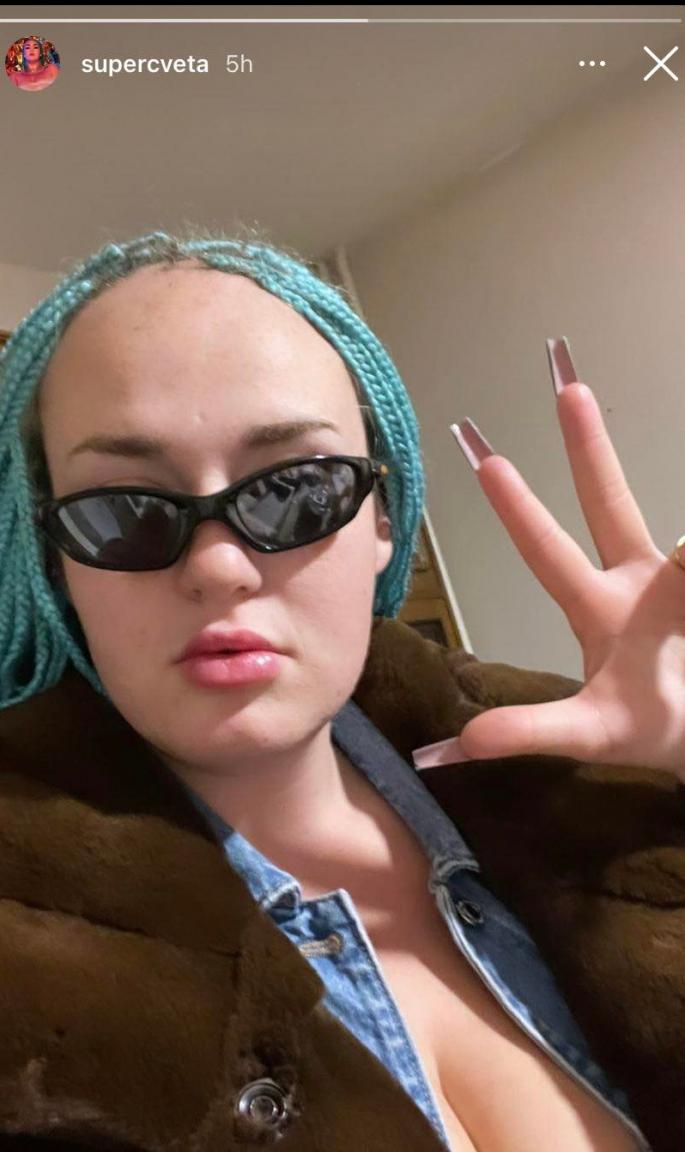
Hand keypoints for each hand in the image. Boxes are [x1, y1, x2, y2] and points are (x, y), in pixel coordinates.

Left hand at [413, 338, 684, 781]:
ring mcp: (678, 584)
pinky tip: (684, 547)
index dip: (519, 509)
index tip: (487, 462)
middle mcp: (639, 583)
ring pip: (676, 543)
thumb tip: (446, 750)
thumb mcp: (587, 733)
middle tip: (563, 378)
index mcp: (599, 607)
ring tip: (664, 561)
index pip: (550, 549)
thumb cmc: (646, 728)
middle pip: (611, 502)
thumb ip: (525, 734)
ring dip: (675, 541)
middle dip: (589, 446)